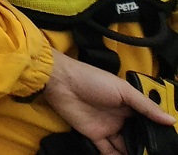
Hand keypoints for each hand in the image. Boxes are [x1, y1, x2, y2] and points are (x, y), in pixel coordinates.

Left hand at [42, 50, 175, 154]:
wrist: (61, 81)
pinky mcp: (94, 135)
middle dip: (146, 145)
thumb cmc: (92, 79)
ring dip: (134, 152)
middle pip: (137, 135)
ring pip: (125, 145)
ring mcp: (107, 127)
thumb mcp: (123, 90)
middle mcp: (120, 117)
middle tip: (157, 153)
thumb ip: (146, 106)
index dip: (156, 131)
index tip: (167, 143)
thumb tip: (170, 120)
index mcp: (129, 104)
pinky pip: (108, 150)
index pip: (147, 121)